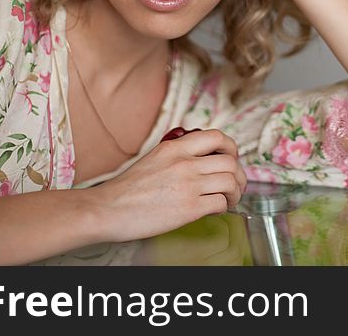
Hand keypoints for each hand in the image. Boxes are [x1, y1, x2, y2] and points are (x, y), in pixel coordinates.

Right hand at [91, 129, 247, 242]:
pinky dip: (224, 207)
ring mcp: (188, 185)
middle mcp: (184, 163)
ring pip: (231, 182)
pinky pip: (220, 203)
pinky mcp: (188, 208)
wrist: (107, 209)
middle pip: (230, 162)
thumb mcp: (154, 159)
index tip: (232, 158)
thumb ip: (178, 156)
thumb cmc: (127, 190)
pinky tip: (216, 210)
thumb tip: (201, 161)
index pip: (216, 136)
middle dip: (240, 176)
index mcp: (175, 147)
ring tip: (229, 200)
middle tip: (236, 185)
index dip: (231, 148)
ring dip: (235, 193)